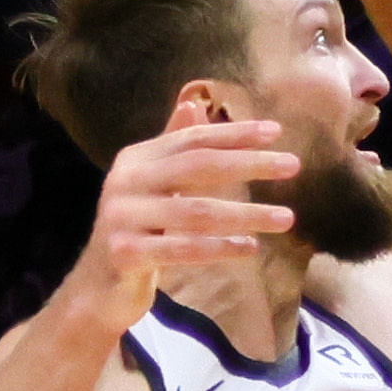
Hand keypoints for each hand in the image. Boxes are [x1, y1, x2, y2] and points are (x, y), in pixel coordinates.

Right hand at [73, 84, 295, 310]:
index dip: (234, 133)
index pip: (192, 139)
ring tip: (286, 218)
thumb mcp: (153, 186)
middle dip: (249, 164)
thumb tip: (193, 102)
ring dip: (245, 214)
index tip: (276, 132)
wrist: (97, 287)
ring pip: (195, 212)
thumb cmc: (135, 231)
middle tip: (294, 166)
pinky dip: (219, 248)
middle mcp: (126, 182)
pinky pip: (181, 249)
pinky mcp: (124, 253)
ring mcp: (122, 218)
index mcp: (136, 159)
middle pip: (197, 166)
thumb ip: (172, 147)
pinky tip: (250, 248)